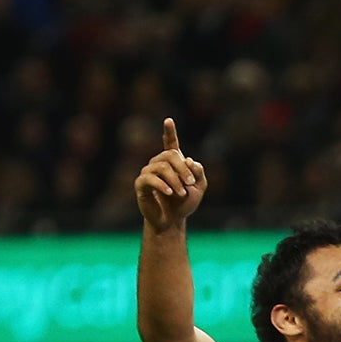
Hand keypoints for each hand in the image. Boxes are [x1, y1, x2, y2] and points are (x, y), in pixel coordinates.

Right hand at [135, 117, 206, 231]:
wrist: (172, 221)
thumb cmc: (184, 203)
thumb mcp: (199, 188)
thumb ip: (199, 174)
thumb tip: (192, 161)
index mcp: (172, 163)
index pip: (170, 144)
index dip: (169, 132)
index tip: (168, 120)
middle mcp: (158, 164)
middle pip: (169, 155)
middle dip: (182, 169)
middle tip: (191, 183)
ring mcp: (148, 173)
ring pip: (161, 167)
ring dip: (175, 180)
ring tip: (181, 193)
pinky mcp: (141, 184)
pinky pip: (150, 179)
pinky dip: (162, 185)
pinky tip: (169, 193)